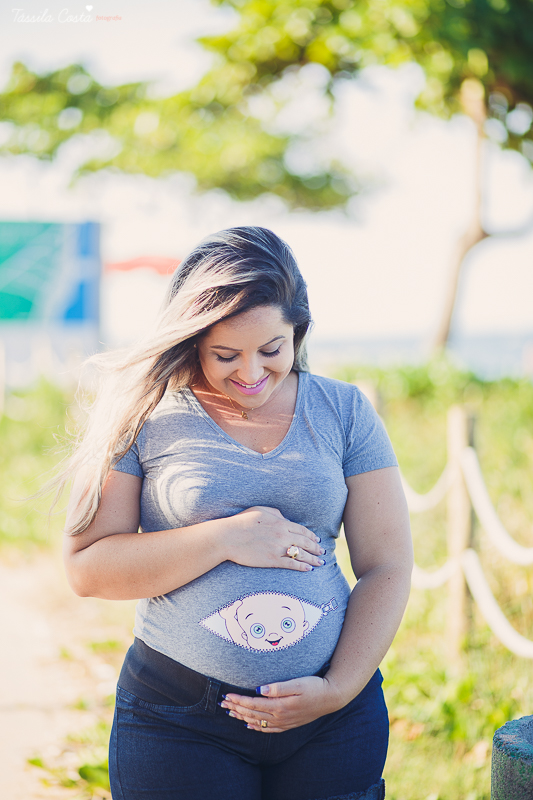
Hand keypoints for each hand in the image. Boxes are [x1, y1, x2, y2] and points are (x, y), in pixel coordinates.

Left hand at [220, 675, 342, 731]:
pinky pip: (268, 729)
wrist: (331, 697)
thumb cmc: (314, 686)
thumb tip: (259, 690)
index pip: (253, 704)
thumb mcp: (297, 683)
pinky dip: (256, 727)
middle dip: (236, 708)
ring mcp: (284, 722)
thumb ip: (278, 688)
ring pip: (258, 721)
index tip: (227, 695)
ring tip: (230, 713)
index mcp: (280, 705)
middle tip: (222, 704)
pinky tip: (249, 725)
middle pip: (252, 714)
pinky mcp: (288, 724)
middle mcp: (280, 716)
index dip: (238, 700)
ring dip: (243, 717)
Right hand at [226, 507, 325, 571]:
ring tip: (320, 563)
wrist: (229, 536)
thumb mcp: (260, 510)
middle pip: (305, 542)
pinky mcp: (272, 560)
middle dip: (316, 548)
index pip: (302, 530)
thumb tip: (284, 518)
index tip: (317, 540)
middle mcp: (283, 535)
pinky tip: (308, 569)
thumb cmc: (242, 521)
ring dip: (313, 559)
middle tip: (322, 552)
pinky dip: (301, 567)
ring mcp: (278, 548)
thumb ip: (276, 513)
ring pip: (301, 554)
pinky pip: (291, 564)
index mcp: (281, 523)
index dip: (311, 536)